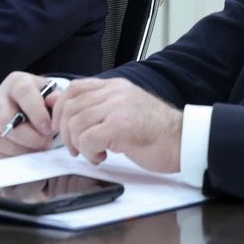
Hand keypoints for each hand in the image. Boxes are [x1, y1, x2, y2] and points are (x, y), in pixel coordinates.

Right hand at [0, 72, 63, 159]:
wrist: (21, 105)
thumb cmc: (38, 101)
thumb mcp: (50, 95)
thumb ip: (55, 98)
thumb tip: (54, 100)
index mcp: (16, 83)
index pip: (23, 92)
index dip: (37, 113)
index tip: (49, 129)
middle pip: (4, 120)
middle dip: (29, 138)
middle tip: (45, 143)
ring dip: (21, 150)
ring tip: (36, 150)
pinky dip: (11, 158)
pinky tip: (24, 155)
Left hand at [52, 77, 182, 173]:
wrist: (183, 140)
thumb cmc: (157, 131)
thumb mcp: (123, 111)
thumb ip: (98, 106)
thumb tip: (64, 106)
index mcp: (115, 87)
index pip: (75, 88)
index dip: (60, 108)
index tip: (59, 125)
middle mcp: (114, 93)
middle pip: (71, 106)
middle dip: (66, 131)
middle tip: (74, 147)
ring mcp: (117, 107)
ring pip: (77, 123)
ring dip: (79, 144)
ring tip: (92, 153)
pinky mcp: (120, 126)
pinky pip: (88, 138)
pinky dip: (89, 152)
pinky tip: (101, 156)